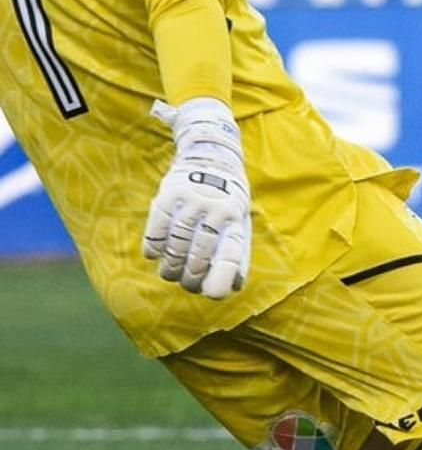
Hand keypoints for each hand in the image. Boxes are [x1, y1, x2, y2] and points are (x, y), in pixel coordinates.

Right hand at [143, 98, 251, 297]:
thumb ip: (237, 251)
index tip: (210, 293)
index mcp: (237, 219)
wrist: (212, 156)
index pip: (232, 254)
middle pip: (198, 257)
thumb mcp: (240, 220)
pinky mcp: (170, 193)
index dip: (220, 277)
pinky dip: (153, 248)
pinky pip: (157, 230)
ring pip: (175, 247)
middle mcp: (217, 210)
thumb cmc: (228, 200)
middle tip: (186, 283)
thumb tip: (232, 288)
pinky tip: (154, 255)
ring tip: (169, 274)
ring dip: (170, 269)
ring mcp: (193, 200)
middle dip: (190, 279)